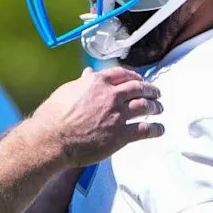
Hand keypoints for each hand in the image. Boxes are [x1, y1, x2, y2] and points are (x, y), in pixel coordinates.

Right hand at [28, 66, 162, 166]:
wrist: (52, 138)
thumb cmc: (53, 116)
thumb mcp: (66, 91)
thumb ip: (82, 82)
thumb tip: (88, 73)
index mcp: (97, 82)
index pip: (122, 74)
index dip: (134, 76)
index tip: (139, 79)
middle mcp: (110, 95)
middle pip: (138, 88)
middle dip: (150, 90)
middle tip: (156, 93)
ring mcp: (117, 114)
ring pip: (144, 106)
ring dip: (155, 106)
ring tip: (159, 108)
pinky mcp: (121, 134)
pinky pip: (144, 129)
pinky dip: (156, 129)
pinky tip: (160, 129)